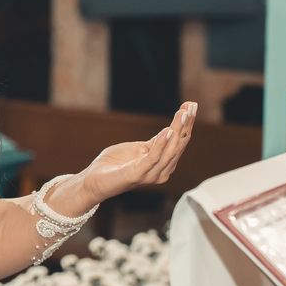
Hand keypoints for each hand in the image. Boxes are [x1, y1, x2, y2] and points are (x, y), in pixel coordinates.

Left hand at [45, 102, 196, 216]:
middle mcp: (161, 171)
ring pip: (170, 150)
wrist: (94, 180)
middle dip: (186, 124)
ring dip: (177, 129)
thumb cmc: (115, 165)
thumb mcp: (138, 149)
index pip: (180, 142)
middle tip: (192, 106)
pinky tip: (168, 130)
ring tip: (183, 113)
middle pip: (179, 145)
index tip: (191, 105)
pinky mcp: (138, 174)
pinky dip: (162, 144)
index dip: (186, 124)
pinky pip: (154, 157)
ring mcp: (151, 174)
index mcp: (162, 164)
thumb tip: (170, 130)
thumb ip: (154, 143)